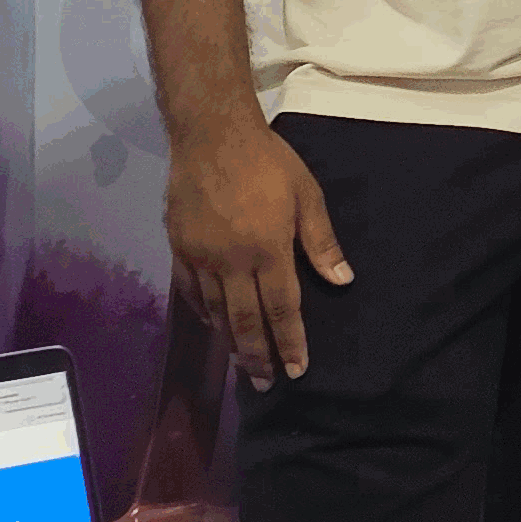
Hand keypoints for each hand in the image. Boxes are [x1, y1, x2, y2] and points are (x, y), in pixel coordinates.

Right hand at [164, 120, 351, 385]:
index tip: (297, 370)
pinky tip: (214, 325)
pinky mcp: (179, 249)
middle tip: (267, 385)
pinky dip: (204, 313)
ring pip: (216, 312)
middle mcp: (231, 263)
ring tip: (243, 366)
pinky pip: (190, 292)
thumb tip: (342, 280)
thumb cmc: (268, 162)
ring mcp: (200, 258)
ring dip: (231, 342)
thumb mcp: (307, 195)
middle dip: (258, 357)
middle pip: (245, 321)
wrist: (211, 136)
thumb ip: (321, 241)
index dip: (290, 342)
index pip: (282, 309)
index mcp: (268, 250)